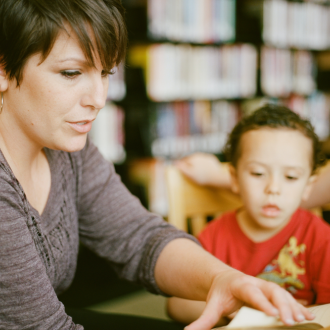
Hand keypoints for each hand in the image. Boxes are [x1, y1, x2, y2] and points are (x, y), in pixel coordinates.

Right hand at [175, 153, 230, 187]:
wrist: (216, 177)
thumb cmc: (202, 177)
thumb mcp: (189, 174)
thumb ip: (182, 167)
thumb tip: (175, 162)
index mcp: (192, 158)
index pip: (183, 160)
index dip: (181, 165)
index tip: (180, 170)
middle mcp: (199, 155)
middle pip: (191, 159)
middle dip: (189, 164)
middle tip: (188, 171)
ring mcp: (206, 156)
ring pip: (198, 159)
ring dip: (196, 163)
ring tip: (196, 171)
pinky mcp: (212, 159)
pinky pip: (205, 161)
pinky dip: (203, 164)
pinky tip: (204, 169)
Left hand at [185, 270, 313, 329]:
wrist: (225, 279)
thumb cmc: (220, 293)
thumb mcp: (211, 305)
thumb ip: (203, 321)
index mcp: (240, 285)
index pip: (252, 293)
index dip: (263, 303)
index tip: (274, 314)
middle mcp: (255, 283)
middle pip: (272, 290)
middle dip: (283, 305)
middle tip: (291, 322)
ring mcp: (265, 286)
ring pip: (283, 293)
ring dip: (294, 306)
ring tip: (305, 320)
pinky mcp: (272, 292)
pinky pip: (288, 297)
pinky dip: (298, 306)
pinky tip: (309, 316)